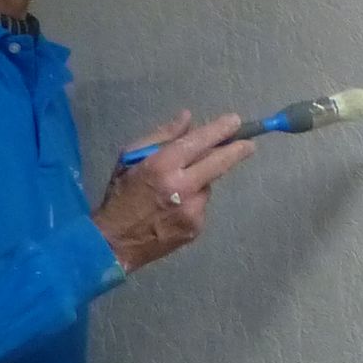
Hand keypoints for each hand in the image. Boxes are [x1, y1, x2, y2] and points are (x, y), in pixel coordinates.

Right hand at [96, 111, 252, 273]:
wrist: (114, 243)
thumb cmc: (120, 195)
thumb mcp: (130, 159)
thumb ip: (161, 137)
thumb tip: (188, 119)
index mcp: (162, 166)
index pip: (198, 141)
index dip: (219, 129)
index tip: (235, 121)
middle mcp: (181, 187)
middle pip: (219, 163)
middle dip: (237, 151)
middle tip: (249, 145)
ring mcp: (191, 210)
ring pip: (207, 185)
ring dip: (200, 181)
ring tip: (175, 190)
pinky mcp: (196, 227)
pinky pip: (201, 205)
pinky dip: (193, 201)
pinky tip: (174, 209)